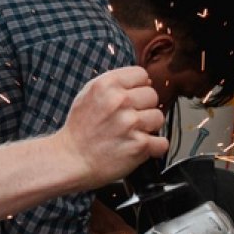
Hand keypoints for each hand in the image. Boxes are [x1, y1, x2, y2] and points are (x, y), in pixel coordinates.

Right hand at [56, 67, 167, 188]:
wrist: (71, 159)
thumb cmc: (80, 129)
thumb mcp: (89, 94)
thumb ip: (114, 84)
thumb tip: (145, 81)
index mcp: (107, 85)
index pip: (142, 75)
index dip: (139, 87)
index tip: (132, 98)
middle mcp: (120, 101)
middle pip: (153, 96)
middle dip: (144, 108)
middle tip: (130, 119)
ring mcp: (131, 123)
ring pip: (159, 118)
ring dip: (149, 127)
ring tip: (133, 133)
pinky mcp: (139, 145)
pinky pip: (162, 142)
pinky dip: (154, 148)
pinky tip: (140, 147)